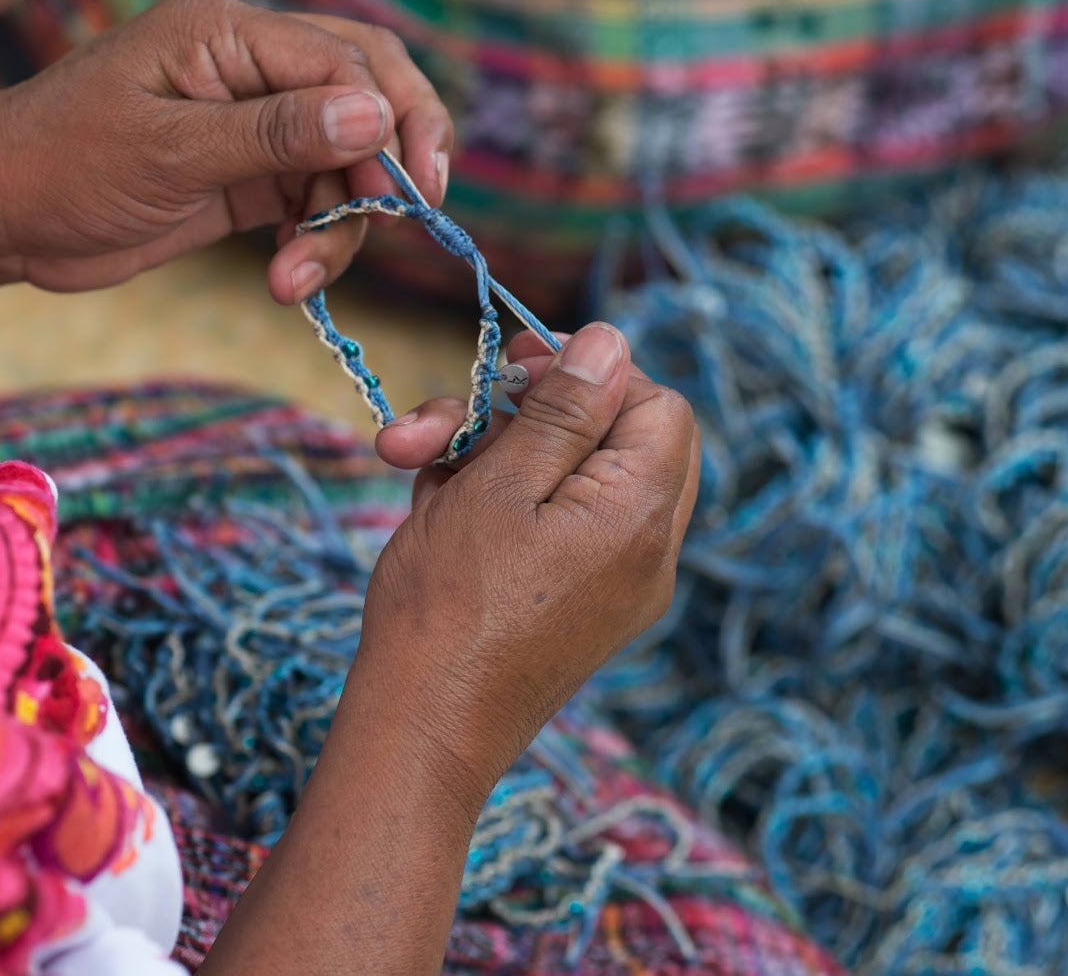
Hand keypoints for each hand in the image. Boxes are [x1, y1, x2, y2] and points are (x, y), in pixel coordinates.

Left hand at [0, 0, 453, 307]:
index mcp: (226, 30)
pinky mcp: (240, 175)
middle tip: (406, 220)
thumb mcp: (170, 150)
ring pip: (342, 158)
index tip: (407, 190)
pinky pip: (309, 196)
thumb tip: (373, 115)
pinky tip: (288, 280)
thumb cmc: (62, 165)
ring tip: (296, 280)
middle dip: (391, 158)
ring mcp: (247, 121)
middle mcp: (247, 64)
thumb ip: (274, 133)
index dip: (391, 118)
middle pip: (363, 92)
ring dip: (340, 222)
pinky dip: (314, 239)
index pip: (345, 56)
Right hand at [357, 323, 701, 800]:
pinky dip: (498, 502)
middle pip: (617, 437)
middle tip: (468, 406)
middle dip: (532, 409)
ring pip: (572, 478)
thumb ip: (562, 409)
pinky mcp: (576, 606)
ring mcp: (613, 584)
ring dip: (492, 451)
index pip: (656, 403)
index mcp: (640, 514)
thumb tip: (612, 340)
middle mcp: (646, 552)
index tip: (515, 368)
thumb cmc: (448, 603)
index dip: (588, 373)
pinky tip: (432, 505)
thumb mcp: (499, 483)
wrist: (419, 727)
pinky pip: (556, 526)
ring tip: (411, 457)